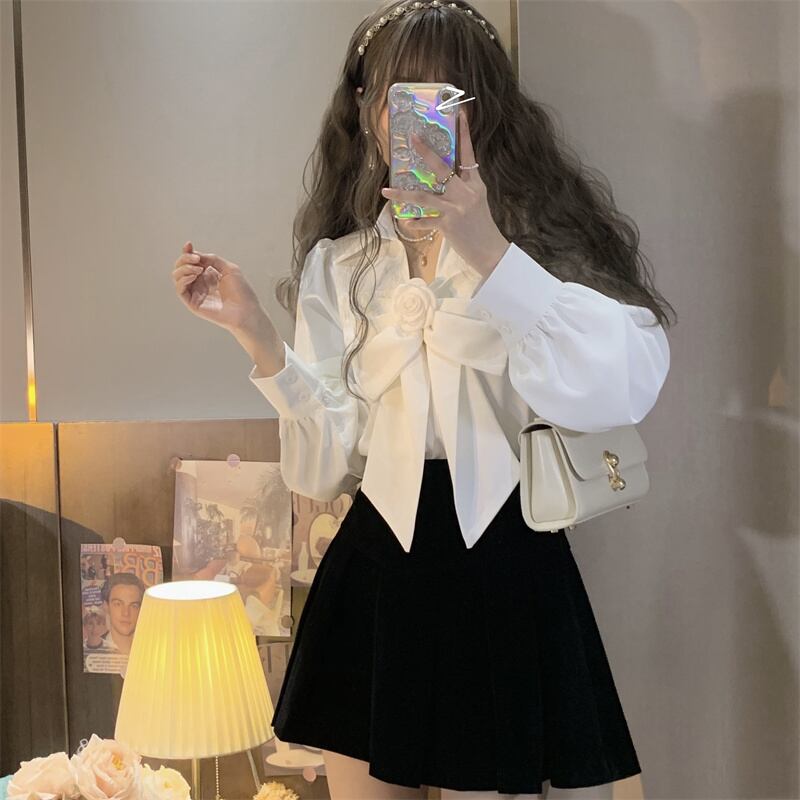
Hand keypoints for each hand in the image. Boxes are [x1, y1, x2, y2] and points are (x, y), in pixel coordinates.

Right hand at [171, 241, 266, 333]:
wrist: (246, 311)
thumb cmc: (242, 292)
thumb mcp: (229, 268)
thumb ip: (212, 259)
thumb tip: (196, 255)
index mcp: (208, 274)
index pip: (191, 261)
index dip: (187, 252)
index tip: (189, 244)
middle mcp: (200, 283)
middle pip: (181, 267)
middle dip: (185, 258)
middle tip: (196, 259)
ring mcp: (195, 293)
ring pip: (177, 277)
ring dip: (184, 268)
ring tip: (198, 269)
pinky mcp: (193, 303)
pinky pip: (180, 289)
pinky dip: (183, 279)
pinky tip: (194, 275)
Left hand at [380, 108, 509, 276]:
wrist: (491, 252)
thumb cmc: (483, 228)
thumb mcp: (477, 202)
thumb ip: (463, 189)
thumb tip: (442, 180)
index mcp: (476, 184)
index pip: (469, 154)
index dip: (464, 134)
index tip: (459, 114)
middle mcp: (466, 193)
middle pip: (442, 168)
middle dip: (426, 153)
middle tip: (413, 139)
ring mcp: (456, 208)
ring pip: (424, 196)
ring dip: (403, 193)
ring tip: (387, 190)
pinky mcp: (448, 224)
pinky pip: (425, 221)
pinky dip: (414, 222)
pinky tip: (405, 221)